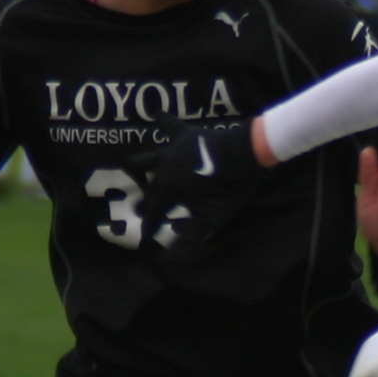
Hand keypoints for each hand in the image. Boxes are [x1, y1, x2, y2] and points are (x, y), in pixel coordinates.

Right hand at [140, 120, 272, 268]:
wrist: (246, 154)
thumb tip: (171, 261)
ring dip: (140, 166)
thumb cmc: (230, 190)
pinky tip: (156, 115)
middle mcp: (163, 169)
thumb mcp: (212, 218)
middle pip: (150, 188)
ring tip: (131, 168)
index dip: (150, 226)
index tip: (147, 238)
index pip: (154, 212)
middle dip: (146, 201)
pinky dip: (162, 123)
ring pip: (147, 158)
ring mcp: (172, 150)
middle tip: (141, 209)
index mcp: (168, 191)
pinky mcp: (185, 135)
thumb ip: (190, 237)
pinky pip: (168, 126)